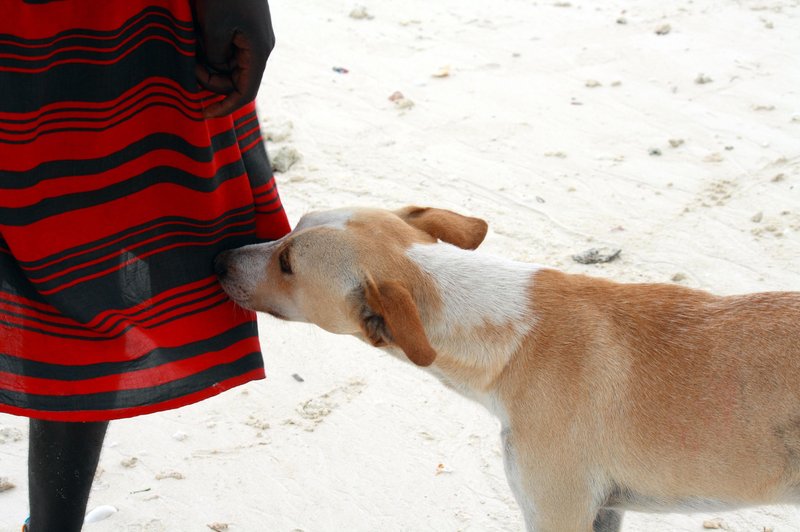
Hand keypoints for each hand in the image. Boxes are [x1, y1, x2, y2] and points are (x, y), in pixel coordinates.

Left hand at [193, 0, 274, 117]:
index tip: (203, 113)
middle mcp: (259, 48)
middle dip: (210, 79)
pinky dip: (210, 49)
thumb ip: (215, 57)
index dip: (225, 106)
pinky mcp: (243, 27)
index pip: (245, 92)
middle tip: (188, 65)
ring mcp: (252, 37)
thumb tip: (215, 70)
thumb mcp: (213, 28)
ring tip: (191, 44)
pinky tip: (196, 36)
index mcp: (258, 52)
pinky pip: (226, 48)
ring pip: (229, 64)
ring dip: (208, 62)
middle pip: (236, 80)